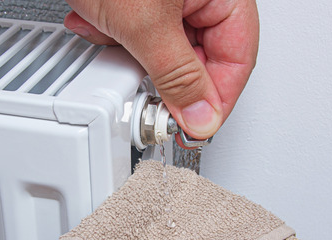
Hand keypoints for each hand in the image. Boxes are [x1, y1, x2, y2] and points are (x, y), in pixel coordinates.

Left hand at [64, 0, 258, 138]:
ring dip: (130, 50)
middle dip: (161, 70)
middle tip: (146, 93)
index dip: (216, 99)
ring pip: (163, 44)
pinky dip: (112, 31)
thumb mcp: (145, 23)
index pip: (237, 58)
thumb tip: (202, 116)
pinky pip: (137, 27)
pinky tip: (94, 20)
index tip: (194, 127)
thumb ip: (178, 75)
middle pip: (199, 53)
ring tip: (108, 34)